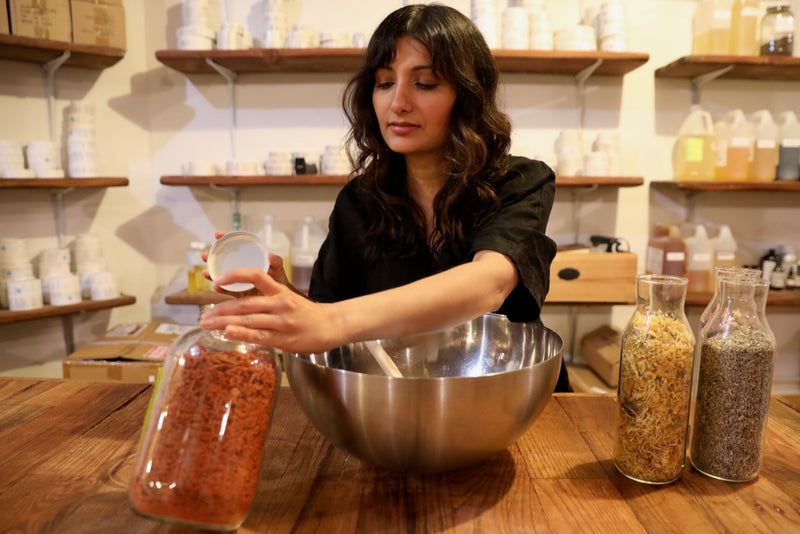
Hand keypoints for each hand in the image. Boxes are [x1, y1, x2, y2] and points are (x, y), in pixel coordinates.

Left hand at [199, 267, 342, 353]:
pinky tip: (228, 332)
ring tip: (207, 324)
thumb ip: (269, 295)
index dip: (233, 276)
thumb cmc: (308, 314)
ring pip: (248, 319)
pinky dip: (242, 333)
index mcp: (279, 291)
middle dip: (220, 309)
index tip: (216, 282)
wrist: (331, 325)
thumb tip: (244, 300)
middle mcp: (279, 303)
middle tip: (203, 315)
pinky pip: (259, 335)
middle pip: (245, 303)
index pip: (255, 275)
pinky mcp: (283, 338)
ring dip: (224, 322)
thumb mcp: (290, 297)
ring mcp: (281, 321)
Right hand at [201, 231, 290, 295]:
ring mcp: (237, 279)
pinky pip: (226, 290)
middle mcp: (240, 267)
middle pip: (222, 259)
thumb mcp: (278, 269)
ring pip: (221, 274)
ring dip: (212, 273)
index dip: (225, 238)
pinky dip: (220, 289)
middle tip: (204, 255)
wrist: (279, 299)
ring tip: (206, 273)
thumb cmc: (278, 280)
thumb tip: (271, 255)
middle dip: (212, 256)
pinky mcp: (237, 293)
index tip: (217, 234)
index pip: (235, 244)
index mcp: (248, 257)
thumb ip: (276, 262)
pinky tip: (216, 287)